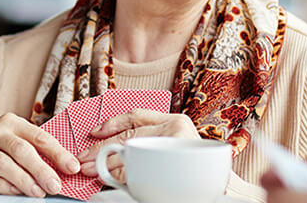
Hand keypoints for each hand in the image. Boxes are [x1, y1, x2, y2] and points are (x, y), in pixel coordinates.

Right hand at [0, 113, 80, 197]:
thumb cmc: (0, 151)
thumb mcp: (18, 142)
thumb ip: (38, 151)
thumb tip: (66, 167)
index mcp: (12, 122)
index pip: (39, 136)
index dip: (58, 153)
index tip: (72, 167)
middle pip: (21, 150)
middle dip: (41, 170)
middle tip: (55, 185)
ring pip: (4, 164)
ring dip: (24, 180)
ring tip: (38, 192)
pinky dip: (4, 186)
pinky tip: (16, 192)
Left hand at [75, 109, 199, 179]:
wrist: (222, 190)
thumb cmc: (195, 170)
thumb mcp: (174, 146)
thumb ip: (151, 141)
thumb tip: (112, 149)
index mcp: (175, 120)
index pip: (136, 115)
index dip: (112, 123)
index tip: (94, 132)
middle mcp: (176, 128)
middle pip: (128, 137)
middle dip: (101, 149)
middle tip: (84, 160)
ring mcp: (176, 146)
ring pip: (131, 154)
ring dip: (106, 165)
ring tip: (92, 171)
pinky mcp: (175, 164)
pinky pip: (139, 171)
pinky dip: (122, 176)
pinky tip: (112, 179)